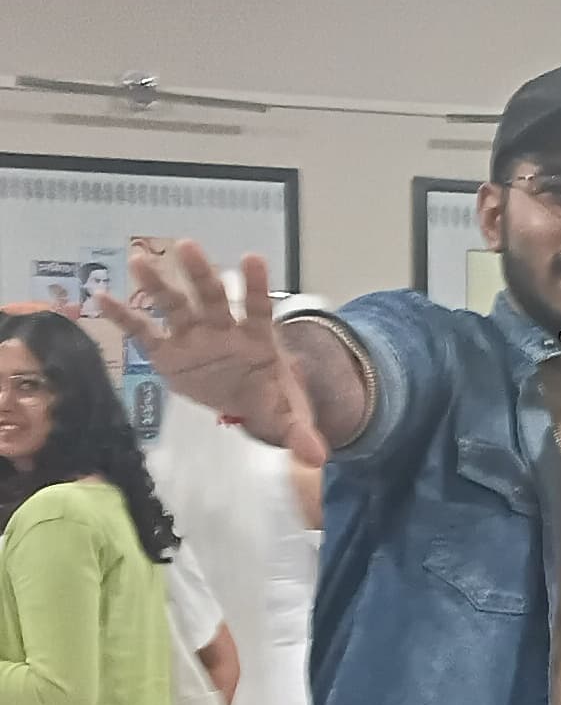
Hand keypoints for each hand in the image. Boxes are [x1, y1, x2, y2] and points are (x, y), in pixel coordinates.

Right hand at [96, 241, 323, 459]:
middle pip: (212, 297)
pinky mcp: (167, 351)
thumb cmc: (270, 395)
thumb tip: (316, 458)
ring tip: (140, 260)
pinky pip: (144, 332)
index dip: (254, 284)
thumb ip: (299, 431)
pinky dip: (123, 316)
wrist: (249, 399)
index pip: (258, 307)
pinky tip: (101, 298)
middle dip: (201, 274)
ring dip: (159, 285)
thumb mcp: (286, 415)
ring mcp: (193, 336)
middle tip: (187, 246)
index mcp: (256, 337)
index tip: (252, 258)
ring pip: (176, 306)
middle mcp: (222, 328)